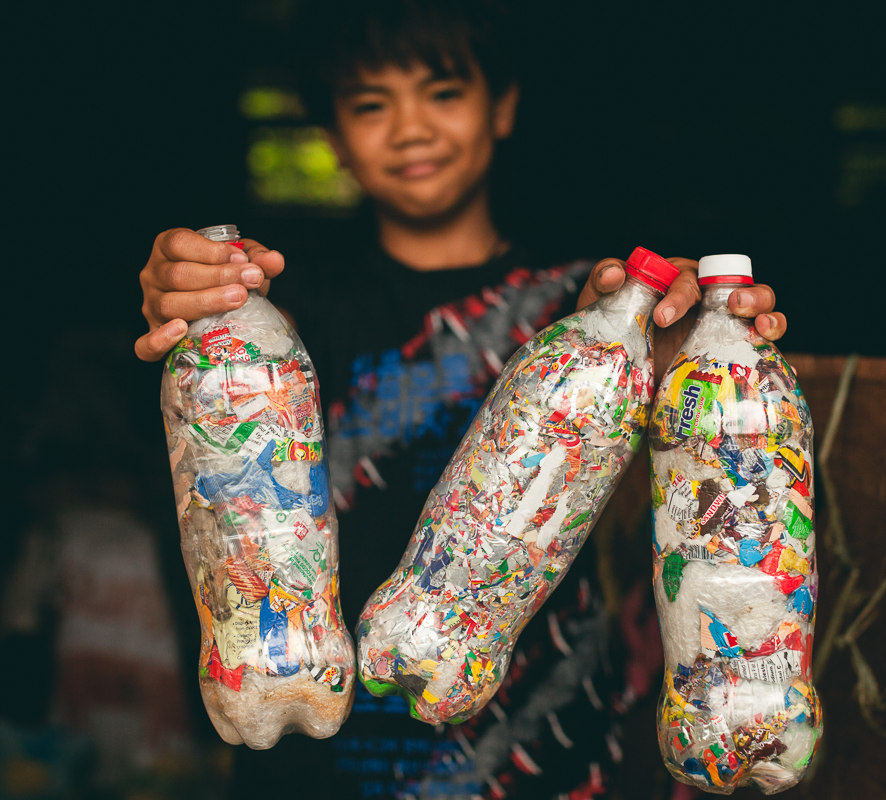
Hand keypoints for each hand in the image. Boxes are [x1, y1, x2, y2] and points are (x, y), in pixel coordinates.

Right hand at [135, 228, 284, 361]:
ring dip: (207, 302)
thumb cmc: (225, 277)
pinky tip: (182, 330)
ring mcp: (151, 307)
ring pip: (170, 305)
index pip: (179, 244)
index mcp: (168, 249)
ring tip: (238, 299)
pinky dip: (160, 339)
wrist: (219, 305)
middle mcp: (153, 276)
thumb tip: (274, 261)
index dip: (211, 251)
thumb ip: (257, 257)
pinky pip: (145, 344)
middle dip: (219, 277)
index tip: (242, 259)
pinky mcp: (154, 336)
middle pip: (178, 275)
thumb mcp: (241, 261)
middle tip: (252, 279)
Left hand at [576, 257, 786, 378]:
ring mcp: (723, 323)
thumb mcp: (602, 308)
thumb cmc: (614, 335)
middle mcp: (704, 299)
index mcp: (675, 283)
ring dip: (764, 307)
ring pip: (758, 303)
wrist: (624, 379)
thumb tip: (616, 274)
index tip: (661, 318)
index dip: (677, 294)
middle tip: (733, 305)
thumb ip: (602, 282)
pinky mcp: (734, 349)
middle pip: (734, 285)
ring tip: (760, 322)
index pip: (684, 277)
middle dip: (739, 292)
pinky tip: (771, 341)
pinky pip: (763, 337)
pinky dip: (774, 333)